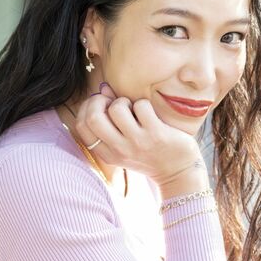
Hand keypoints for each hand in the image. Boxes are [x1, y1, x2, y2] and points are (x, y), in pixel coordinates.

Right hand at [71, 83, 207, 192]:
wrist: (178, 172)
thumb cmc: (149, 154)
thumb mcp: (124, 145)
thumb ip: (110, 119)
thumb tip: (103, 88)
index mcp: (108, 153)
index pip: (82, 126)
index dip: (86, 108)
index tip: (100, 105)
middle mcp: (119, 149)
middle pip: (93, 117)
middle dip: (100, 100)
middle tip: (113, 102)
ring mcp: (138, 142)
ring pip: (117, 108)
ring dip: (124, 101)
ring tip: (133, 109)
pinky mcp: (156, 134)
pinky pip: (141, 106)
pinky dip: (144, 104)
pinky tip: (150, 114)